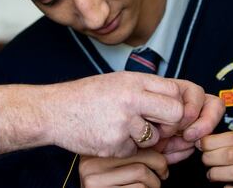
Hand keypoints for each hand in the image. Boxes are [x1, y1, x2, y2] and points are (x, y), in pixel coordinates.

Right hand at [0, 72, 222, 157]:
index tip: (173, 114)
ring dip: (144, 138)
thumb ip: (146, 88)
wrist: (53, 111)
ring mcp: (123, 122)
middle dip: (169, 124)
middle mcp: (131, 98)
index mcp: (133, 80)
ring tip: (121, 127)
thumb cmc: (85, 96)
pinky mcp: (114, 144)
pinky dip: (125, 147)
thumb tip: (178, 99)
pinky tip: (108, 135)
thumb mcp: (117, 81)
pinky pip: (134, 151)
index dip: (179, 105)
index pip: (177, 91)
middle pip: (175, 114)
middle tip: (154, 125)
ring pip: (155, 137)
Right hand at [79, 149, 167, 187]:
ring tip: (152, 186)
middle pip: (138, 153)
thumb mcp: (125, 167)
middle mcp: (90, 161)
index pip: (131, 138)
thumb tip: (174, 141)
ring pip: (141, 172)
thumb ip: (143, 154)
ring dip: (155, 182)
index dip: (153, 147)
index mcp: (96, 149)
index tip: (163, 158)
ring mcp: (94, 178)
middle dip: (160, 164)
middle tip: (163, 173)